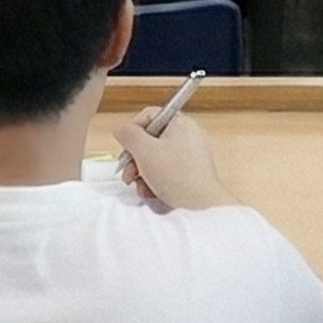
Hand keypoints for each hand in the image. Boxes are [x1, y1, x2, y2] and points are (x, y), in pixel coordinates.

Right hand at [115, 107, 230, 210]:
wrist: (201, 206)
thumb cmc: (178, 176)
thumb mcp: (144, 150)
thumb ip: (128, 134)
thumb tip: (121, 129)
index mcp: (180, 123)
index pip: (149, 115)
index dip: (133, 129)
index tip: (126, 145)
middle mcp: (189, 137)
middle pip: (151, 141)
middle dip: (136, 159)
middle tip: (130, 172)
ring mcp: (192, 157)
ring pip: (157, 160)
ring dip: (144, 175)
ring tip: (143, 187)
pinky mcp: (192, 175)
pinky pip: (167, 174)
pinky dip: (157, 184)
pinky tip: (154, 194)